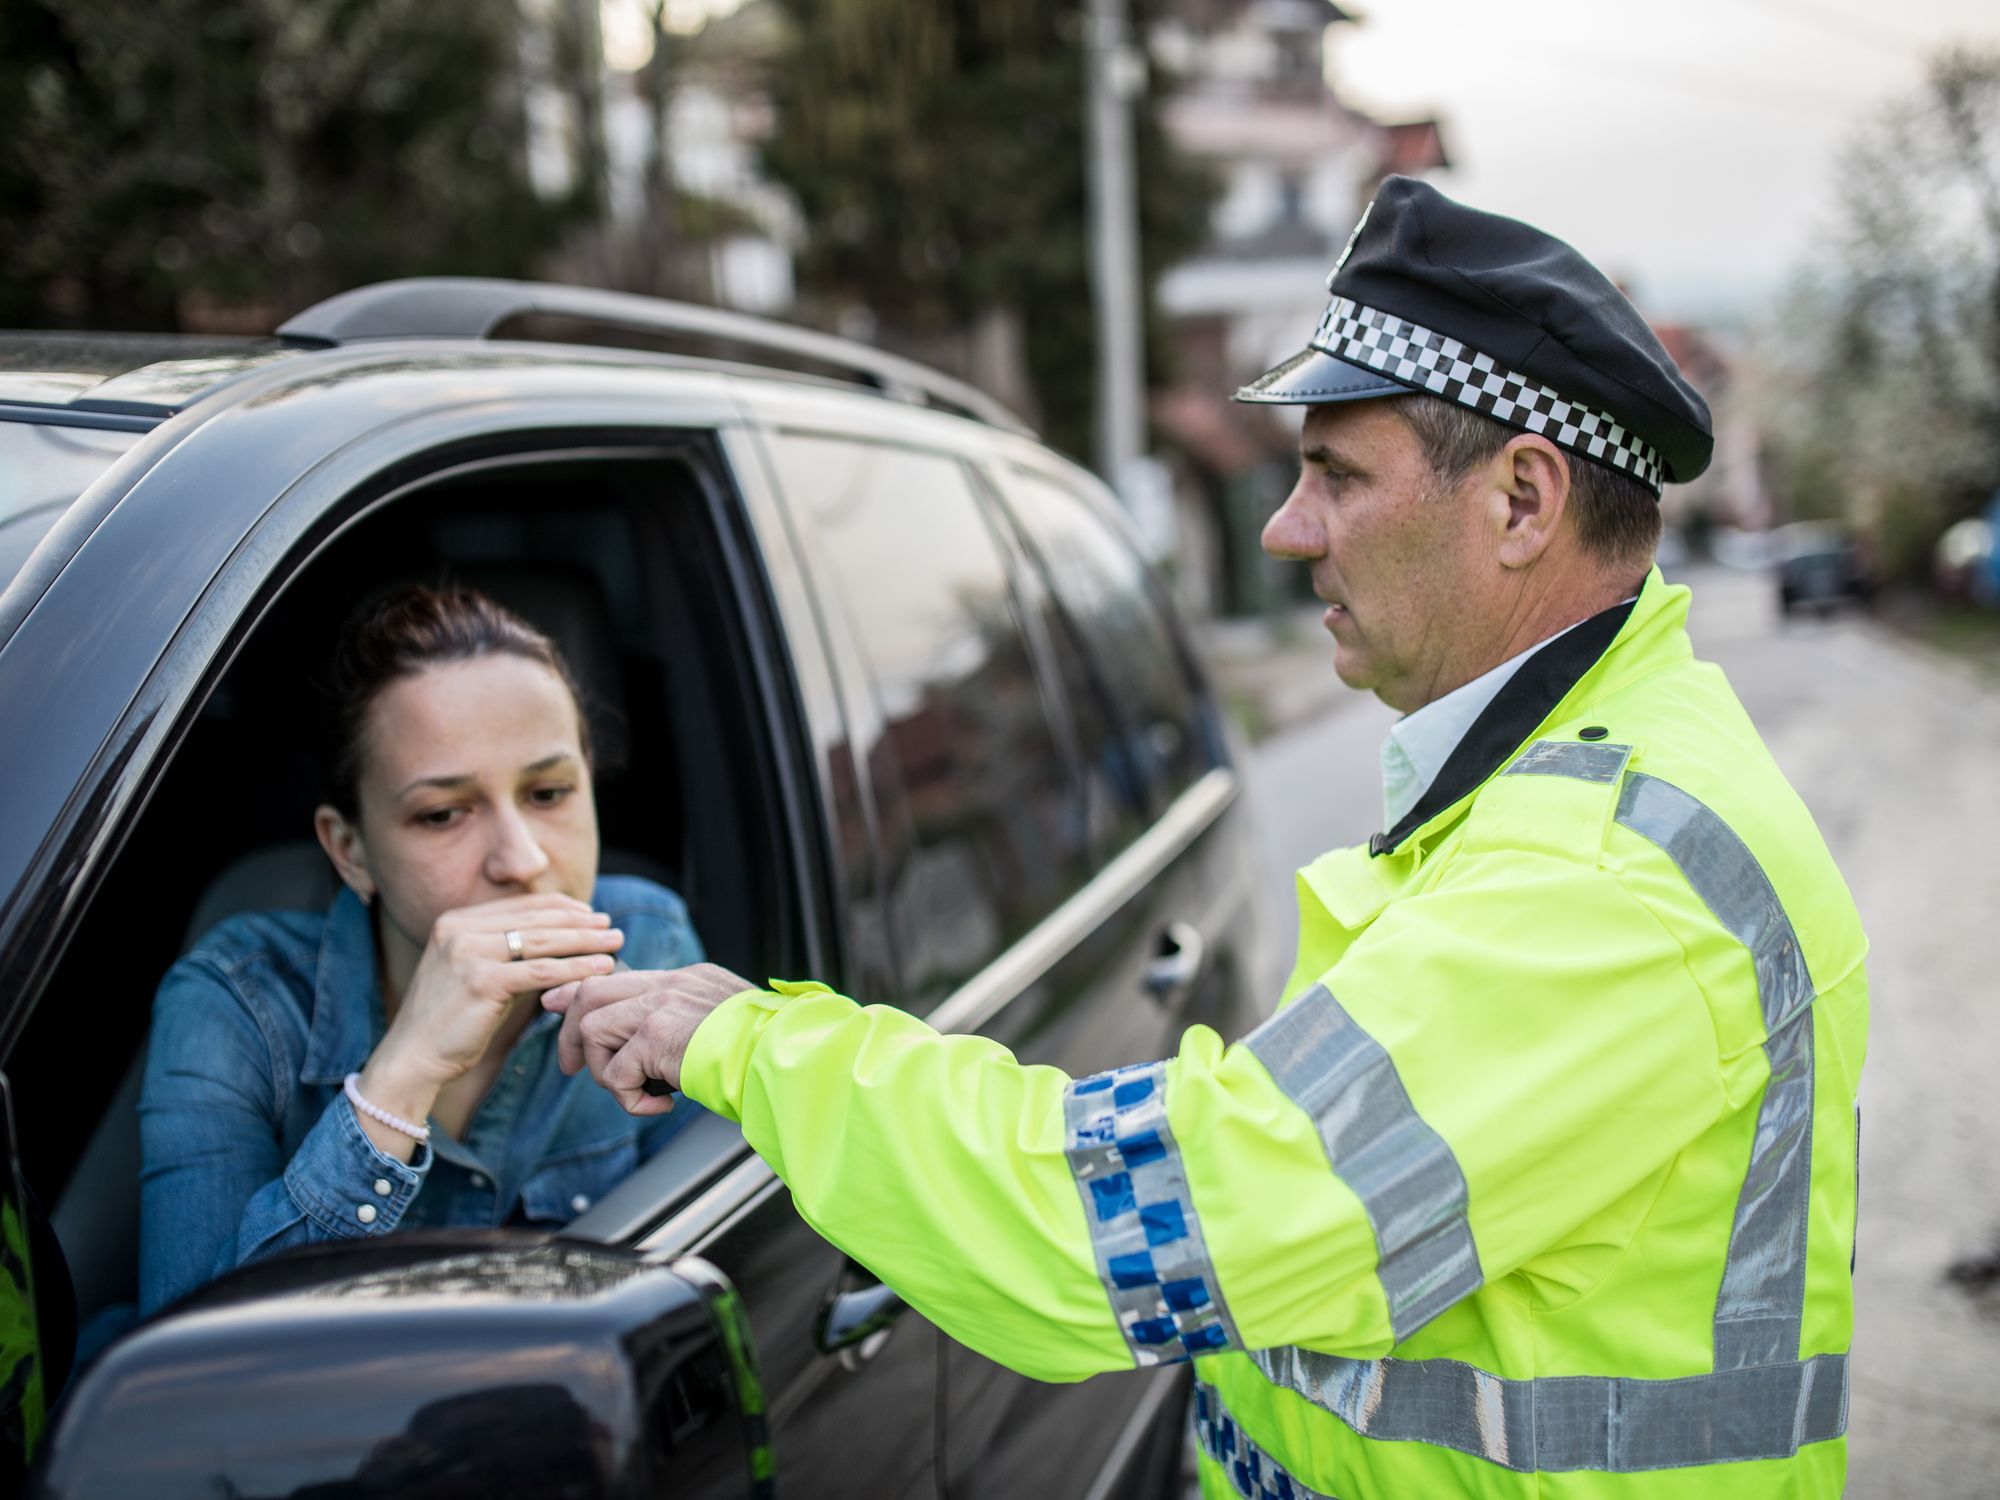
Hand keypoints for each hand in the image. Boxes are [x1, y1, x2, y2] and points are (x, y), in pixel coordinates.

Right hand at [371, 893, 624, 1095]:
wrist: (412, 1057)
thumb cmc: (448, 1021)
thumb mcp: (471, 972)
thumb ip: (502, 950)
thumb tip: (555, 936)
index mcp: (456, 921)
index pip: (521, 906)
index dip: (561, 908)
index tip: (590, 914)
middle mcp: (459, 929)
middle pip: (535, 919)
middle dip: (579, 922)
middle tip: (611, 926)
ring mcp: (468, 953)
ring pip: (542, 941)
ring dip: (585, 941)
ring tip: (615, 942)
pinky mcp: (481, 981)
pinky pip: (541, 971)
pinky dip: (576, 968)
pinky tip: (601, 968)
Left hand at [543, 963, 754, 1114]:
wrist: (786, 1058)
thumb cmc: (765, 1054)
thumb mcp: (722, 1026)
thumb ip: (687, 1023)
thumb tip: (651, 1050)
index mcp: (688, 979)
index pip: (621, 976)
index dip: (580, 992)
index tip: (556, 1004)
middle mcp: (672, 984)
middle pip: (592, 991)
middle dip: (572, 1034)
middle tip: (573, 1068)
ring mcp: (662, 1005)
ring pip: (594, 1029)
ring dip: (606, 1072)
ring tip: (638, 1093)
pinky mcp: (656, 1035)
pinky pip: (615, 1074)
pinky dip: (629, 1100)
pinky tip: (660, 1106)